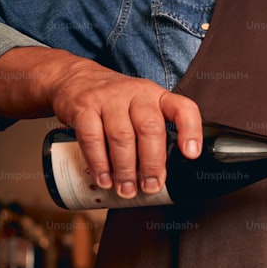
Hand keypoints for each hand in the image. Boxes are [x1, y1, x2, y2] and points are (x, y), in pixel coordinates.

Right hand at [47, 54, 202, 198]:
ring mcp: (108, 98)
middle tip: (151, 187)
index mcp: (158, 97)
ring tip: (127, 189)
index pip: (182, 108)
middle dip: (152, 163)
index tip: (191, 155)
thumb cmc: (117, 103)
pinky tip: (104, 179)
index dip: (190, 131)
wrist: (75, 78)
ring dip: (125, 169)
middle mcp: (136, 94)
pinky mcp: (83, 107)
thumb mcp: (144, 108)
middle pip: (149, 129)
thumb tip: (163, 176)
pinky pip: (92, 138)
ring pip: (121, 136)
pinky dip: (99, 163)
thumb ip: (157, 134)